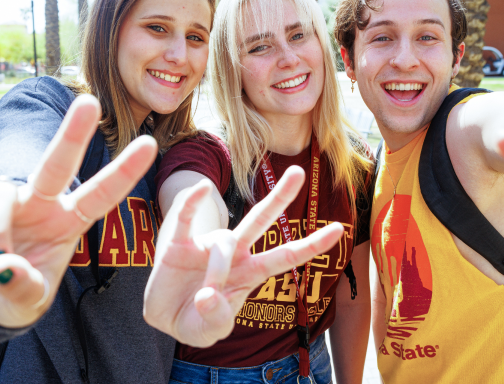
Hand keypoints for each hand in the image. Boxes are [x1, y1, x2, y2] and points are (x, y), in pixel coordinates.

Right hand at [0, 95, 157, 327]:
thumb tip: (3, 268)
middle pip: (59, 166)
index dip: (123, 172)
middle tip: (90, 102)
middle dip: (74, 136)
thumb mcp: (27, 304)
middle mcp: (41, 205)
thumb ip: (24, 289)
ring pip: (2, 199)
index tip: (150, 143)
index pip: (101, 194)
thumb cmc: (15, 295)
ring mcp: (7, 202)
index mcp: (68, 223)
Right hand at [143, 167, 343, 346]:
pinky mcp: (179, 244)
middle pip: (261, 220)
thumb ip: (216, 319)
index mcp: (249, 274)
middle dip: (280, 196)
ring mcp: (206, 246)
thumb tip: (208, 296)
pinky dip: (193, 203)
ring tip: (203, 298)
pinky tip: (201, 188)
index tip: (340, 229)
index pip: (286, 257)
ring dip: (217, 269)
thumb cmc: (195, 321)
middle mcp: (234, 254)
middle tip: (298, 171)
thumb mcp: (209, 332)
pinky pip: (187, 218)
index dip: (312, 244)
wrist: (163, 318)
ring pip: (224, 240)